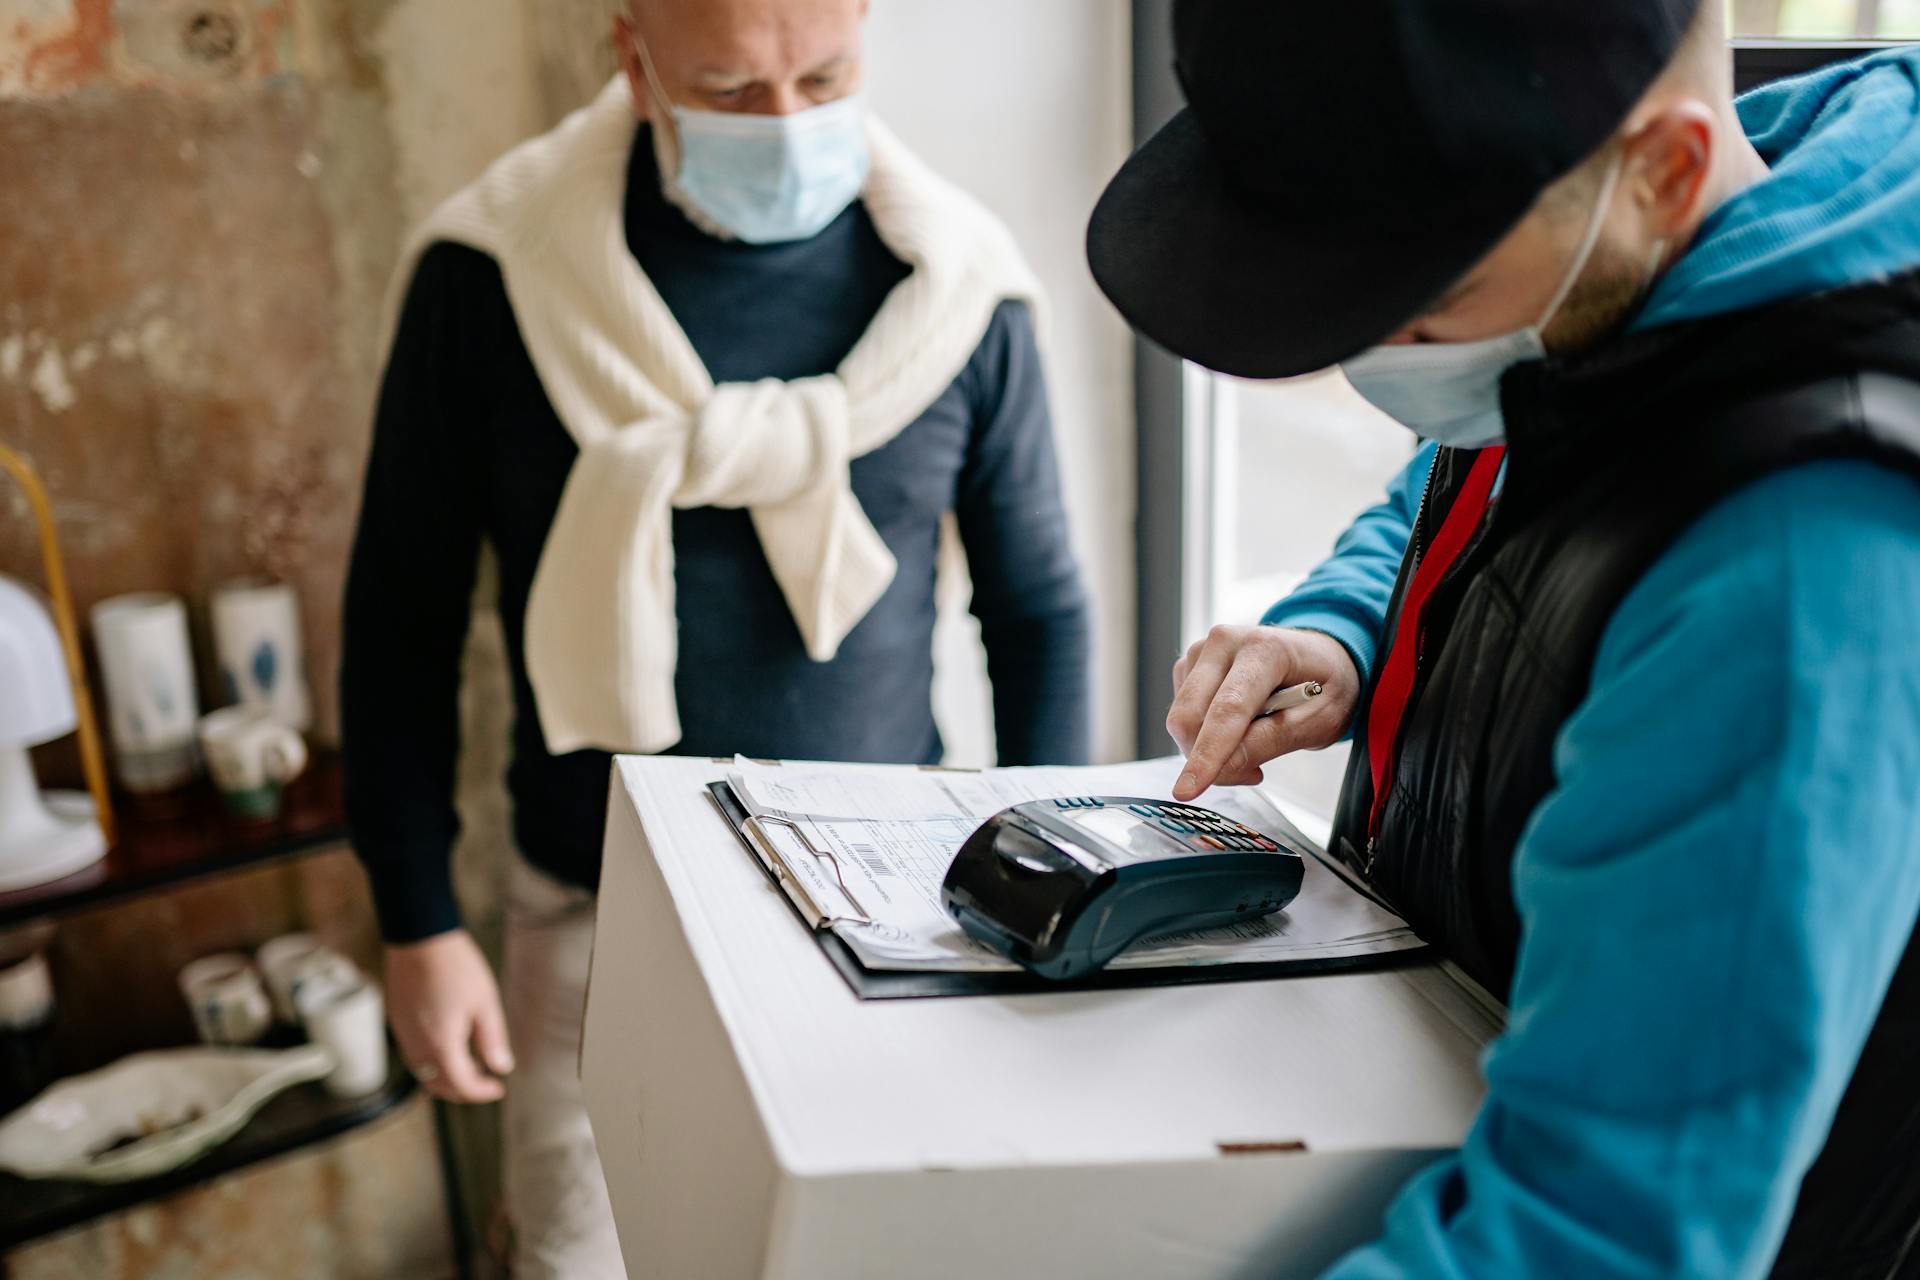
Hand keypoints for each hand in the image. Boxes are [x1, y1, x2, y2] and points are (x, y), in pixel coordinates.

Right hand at [383, 930, 513, 1103]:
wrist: (420, 939)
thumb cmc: (456, 967)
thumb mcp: (485, 1003)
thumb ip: (493, 1039)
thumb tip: (501, 1067)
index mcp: (441, 1044)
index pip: (461, 1085)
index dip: (481, 1092)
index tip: (498, 1088)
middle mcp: (417, 1046)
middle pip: (439, 1085)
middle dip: (463, 1089)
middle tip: (486, 1080)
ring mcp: (404, 1035)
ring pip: (424, 1072)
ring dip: (447, 1076)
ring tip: (472, 1062)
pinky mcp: (398, 1022)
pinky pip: (415, 1055)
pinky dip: (433, 1061)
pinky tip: (451, 1044)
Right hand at [1167, 625, 1360, 800]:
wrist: (1321, 658)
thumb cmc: (1325, 685)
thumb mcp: (1319, 720)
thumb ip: (1271, 741)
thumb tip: (1224, 768)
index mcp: (1264, 649)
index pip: (1227, 710)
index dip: (1206, 754)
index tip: (1187, 791)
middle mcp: (1224, 642)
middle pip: (1190, 715)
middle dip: (1209, 759)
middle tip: (1253, 772)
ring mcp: (1202, 652)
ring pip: (1181, 720)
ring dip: (1209, 748)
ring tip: (1254, 741)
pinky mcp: (1189, 666)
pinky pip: (1182, 715)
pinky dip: (1204, 735)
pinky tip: (1235, 728)